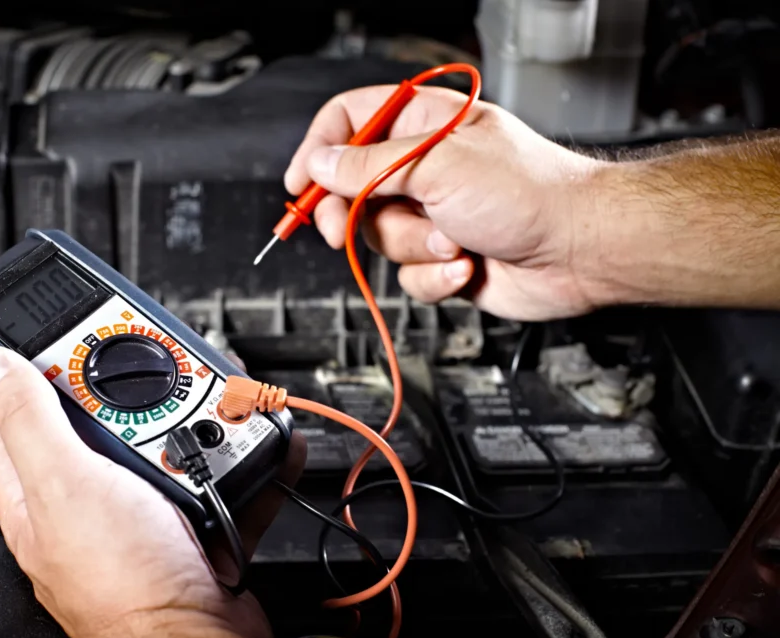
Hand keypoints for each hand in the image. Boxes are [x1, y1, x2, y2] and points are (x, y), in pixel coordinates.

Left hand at [0, 346, 304, 637]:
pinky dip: (243, 461)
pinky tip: (262, 445)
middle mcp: (85, 506)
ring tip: (218, 406)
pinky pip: (219, 480)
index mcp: (37, 495)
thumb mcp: (65, 483)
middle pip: (100, 424)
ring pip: (165, 446)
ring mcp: (142, 518)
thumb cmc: (124, 583)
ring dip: (197, 420)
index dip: (20, 375)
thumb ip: (29, 420)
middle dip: (131, 390)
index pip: (7, 421)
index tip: (48, 341)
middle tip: (156, 368)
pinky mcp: (192, 530)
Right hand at [285, 85, 610, 320]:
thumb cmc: (529, 194)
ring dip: (414, 246)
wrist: (579, 251)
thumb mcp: (438, 166)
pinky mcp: (442, 257)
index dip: (318, 149)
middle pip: (351, 189)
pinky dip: (435, 275)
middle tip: (340, 229)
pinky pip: (408, 275)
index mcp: (424, 125)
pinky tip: (468, 264)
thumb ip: (369, 166)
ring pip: (380, 238)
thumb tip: (321, 162)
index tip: (300, 183)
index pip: (350, 121)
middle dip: (351, 215)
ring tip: (454, 238)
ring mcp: (433, 213)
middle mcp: (425, 168)